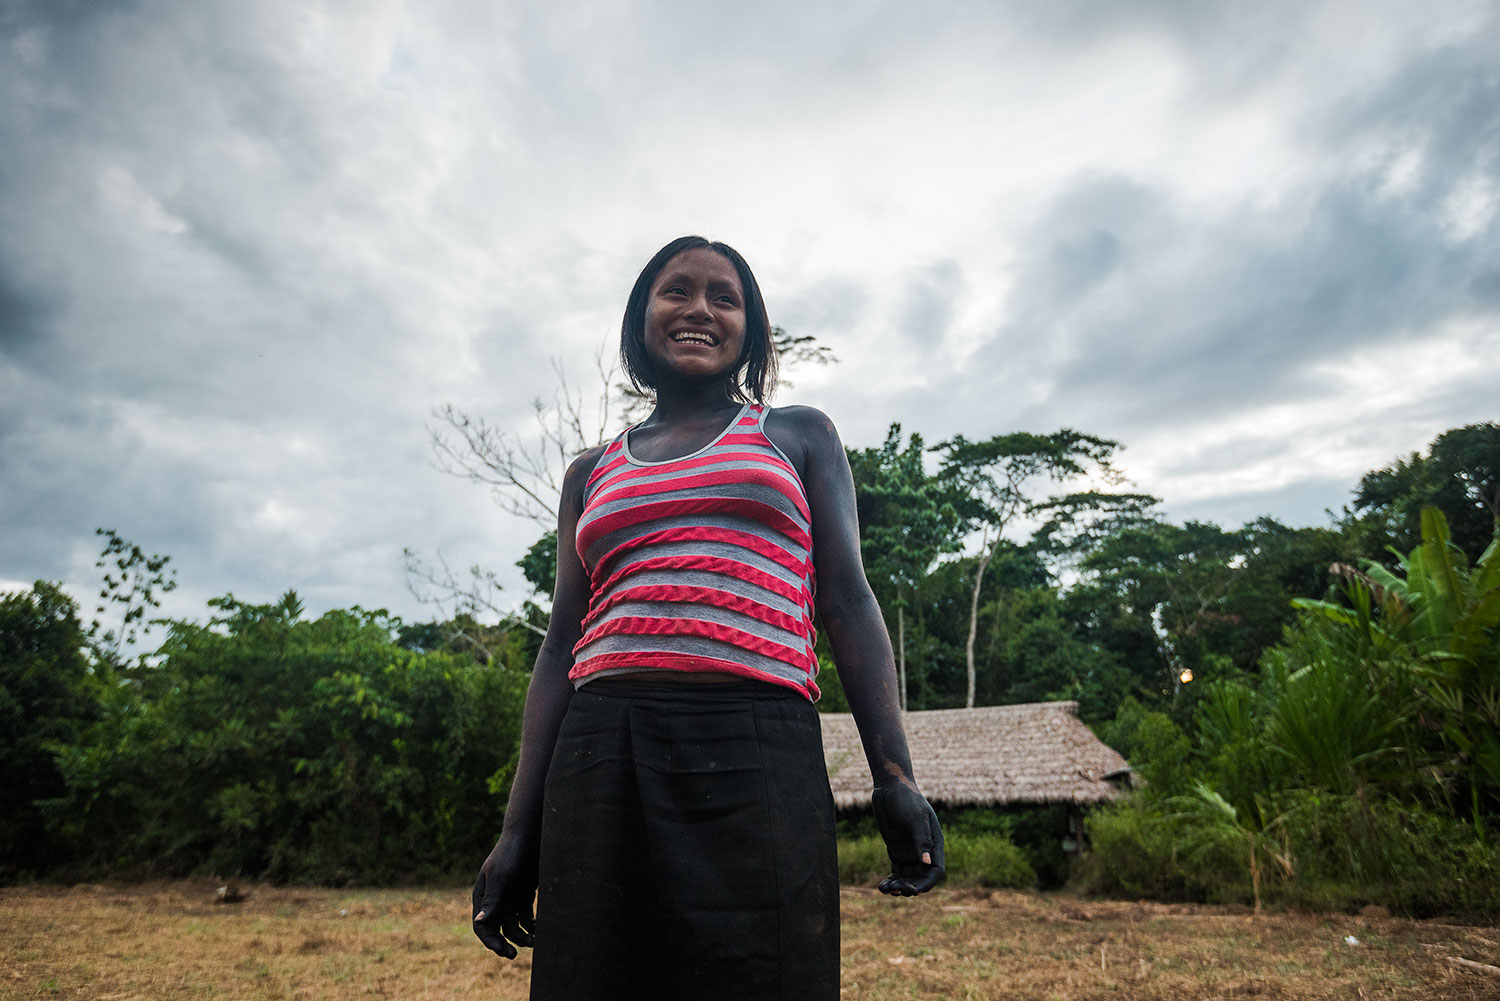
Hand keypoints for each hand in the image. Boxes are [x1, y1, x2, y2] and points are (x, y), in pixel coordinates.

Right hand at [471, 835, 537, 958]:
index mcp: (483, 897)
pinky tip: (539, 931)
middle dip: (504, 944)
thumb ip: (491, 901)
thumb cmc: (510, 854)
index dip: (489, 940)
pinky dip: (532, 927)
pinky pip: (527, 919)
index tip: (500, 950)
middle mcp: (495, 901)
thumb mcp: (500, 877)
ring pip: (514, 927)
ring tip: (533, 941)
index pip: (481, 925)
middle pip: (496, 930)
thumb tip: (480, 923)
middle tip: (512, 954)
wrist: (530, 836)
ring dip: (521, 937)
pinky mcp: (525, 897)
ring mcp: (510, 900)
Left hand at [871, 780, 944, 895]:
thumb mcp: (915, 819)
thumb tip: (927, 863)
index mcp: (935, 843)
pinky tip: (882, 886)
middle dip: (910, 886)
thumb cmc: (907, 799)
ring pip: (907, 877)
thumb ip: (921, 840)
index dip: (927, 883)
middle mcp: (923, 851)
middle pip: (921, 877)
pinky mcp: (896, 851)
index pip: (936, 871)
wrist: (890, 787)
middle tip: (896, 889)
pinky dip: (890, 880)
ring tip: (885, 889)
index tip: (914, 890)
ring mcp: (909, 851)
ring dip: (899, 886)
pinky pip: (896, 872)